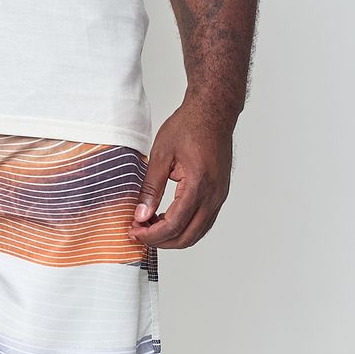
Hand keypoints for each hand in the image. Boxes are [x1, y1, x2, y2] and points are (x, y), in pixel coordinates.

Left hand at [128, 95, 232, 248]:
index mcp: (198, 185)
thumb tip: (141, 215)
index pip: (174, 224)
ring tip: (150, 227)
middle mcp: (213, 196)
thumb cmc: (188, 126)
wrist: (213, 112)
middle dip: (161, 241)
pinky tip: (167, 219)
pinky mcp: (220, 194)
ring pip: (197, 233)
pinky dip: (185, 227)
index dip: (152, 234)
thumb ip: (151, 187)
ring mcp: (220, 197)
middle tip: (139, 233)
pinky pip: (204, 221)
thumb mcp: (161, 153)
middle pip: (187, 236)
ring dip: (174, 236)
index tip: (134, 231)